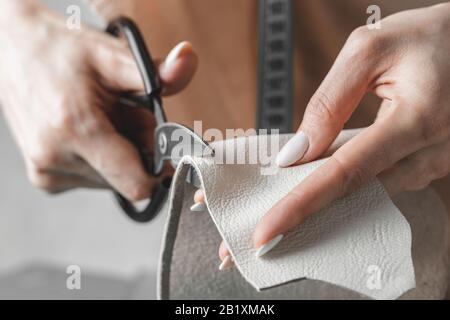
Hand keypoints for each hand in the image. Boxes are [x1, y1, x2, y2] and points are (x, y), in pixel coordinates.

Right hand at [0, 2, 197, 199]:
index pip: (138, 184)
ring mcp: (47, 173)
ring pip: (112, 181)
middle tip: (125, 115)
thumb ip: (156, 71)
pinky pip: (94, 179)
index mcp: (76, 129)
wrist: (11, 52)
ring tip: (102, 119)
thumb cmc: (63, 52)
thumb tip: (189, 60)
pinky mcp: (45, 179)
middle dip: (138, 151)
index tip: (160, 141)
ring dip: (119, 154)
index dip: (159, 166)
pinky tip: (87, 131)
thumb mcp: (112, 54)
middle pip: (128, 179)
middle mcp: (55, 159)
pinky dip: (100, 158)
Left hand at [193, 3, 449, 267]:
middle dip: (304, 217)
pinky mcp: (431, 163)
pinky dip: (349, 189)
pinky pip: (383, 184)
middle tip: (259, 233)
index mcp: (415, 120)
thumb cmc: (430, 38)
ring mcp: (436, 163)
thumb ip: (330, 101)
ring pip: (369, 195)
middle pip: (355, 196)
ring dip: (325, 204)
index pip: (345, 174)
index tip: (267, 231)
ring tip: (281, 213)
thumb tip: (298, 151)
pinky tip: (322, 188)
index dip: (302, 205)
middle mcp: (430, 152)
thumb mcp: (372, 50)